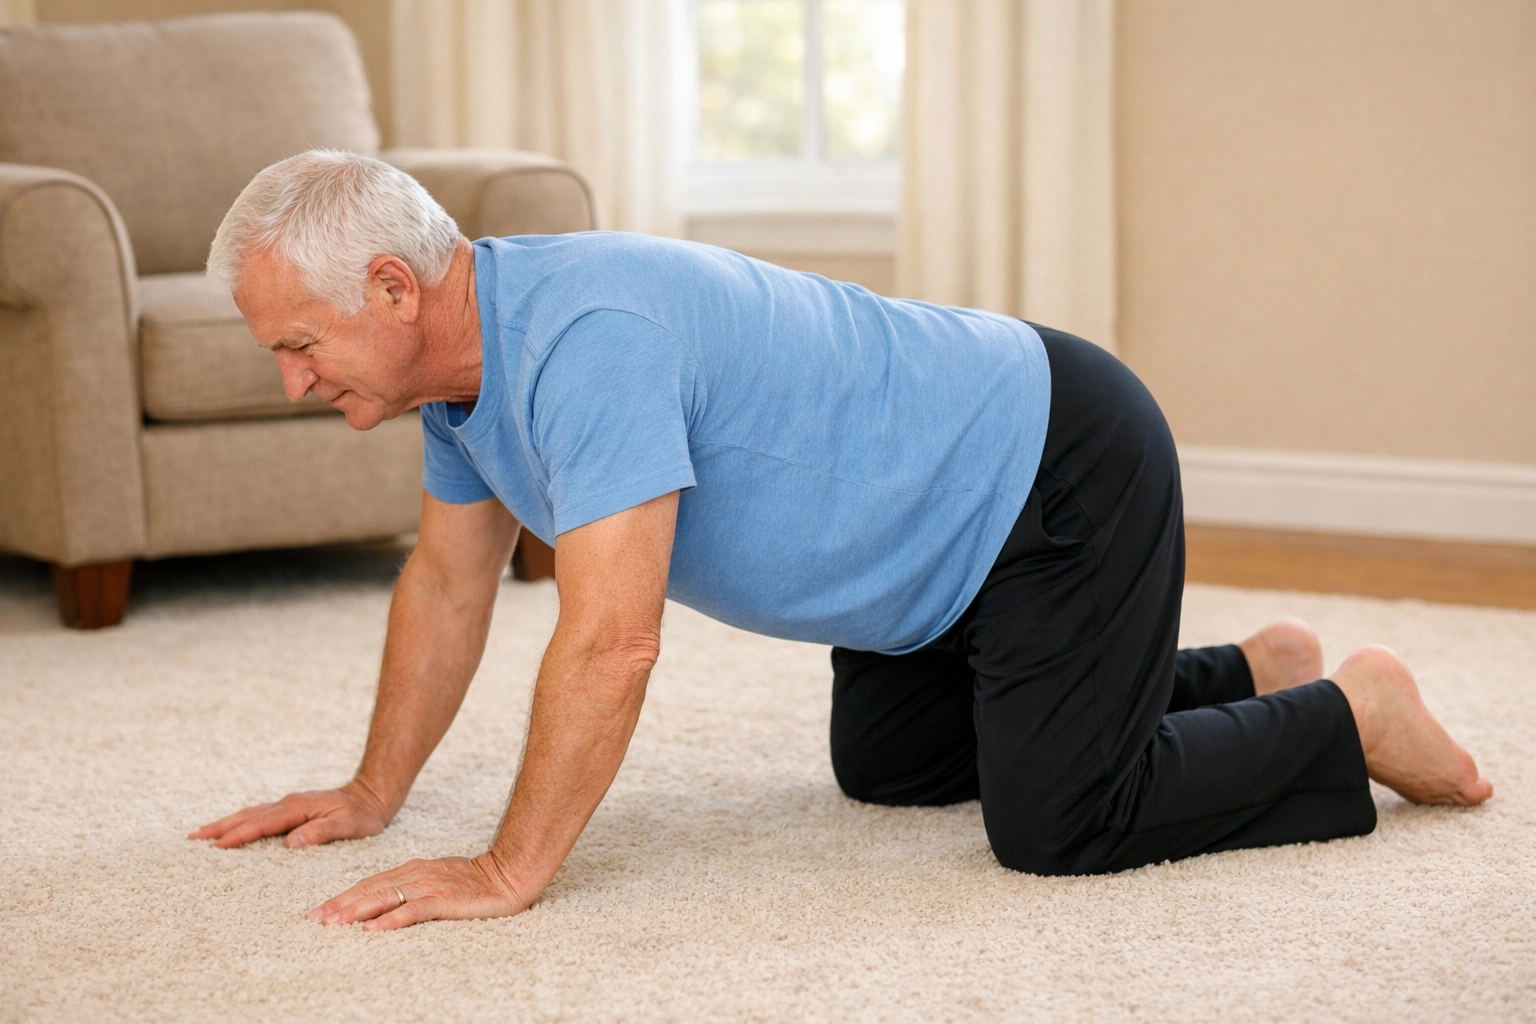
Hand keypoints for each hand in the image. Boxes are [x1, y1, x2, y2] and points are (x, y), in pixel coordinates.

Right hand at [188, 780, 392, 848]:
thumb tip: (291, 843)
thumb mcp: (348, 825)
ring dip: (227, 823)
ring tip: (202, 833)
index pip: (262, 824)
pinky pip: (260, 816)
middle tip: (192, 837)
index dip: (239, 835)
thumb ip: (321, 832)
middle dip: (220, 826)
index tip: (216, 845)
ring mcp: (288, 805)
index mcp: (298, 808)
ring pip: (251, 814)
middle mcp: (289, 804)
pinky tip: (233, 828)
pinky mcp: (291, 810)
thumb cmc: (362, 814)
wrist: (373, 795)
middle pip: (248, 816)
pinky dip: (242, 821)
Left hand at [306, 853, 528, 930]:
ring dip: (357, 911)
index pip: (370, 883)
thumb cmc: (476, 880)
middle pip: (371, 889)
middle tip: (315, 920)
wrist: (511, 872)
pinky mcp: (446, 900)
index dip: (343, 897)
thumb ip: (412, 888)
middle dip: (341, 905)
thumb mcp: (437, 880)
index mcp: (413, 869)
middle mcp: (417, 874)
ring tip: (334, 923)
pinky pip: (414, 910)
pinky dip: (392, 919)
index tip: (319, 912)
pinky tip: (375, 929)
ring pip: (386, 897)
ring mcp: (431, 886)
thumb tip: (383, 904)